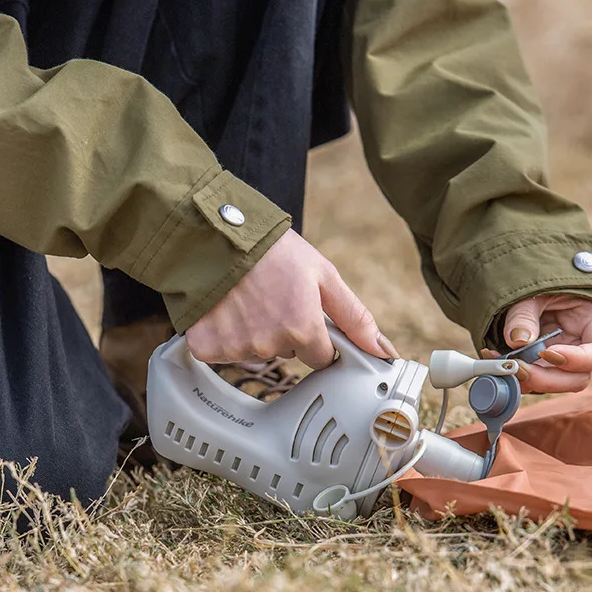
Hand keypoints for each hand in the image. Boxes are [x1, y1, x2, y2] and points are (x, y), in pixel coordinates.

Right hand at [185, 229, 399, 369]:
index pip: (321, 358)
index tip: (302, 313)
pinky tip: (224, 309)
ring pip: (255, 353)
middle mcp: (271, 345)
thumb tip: (385, 352)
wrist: (217, 233)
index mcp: (303, 330)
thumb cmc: (272, 250)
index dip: (315, 336)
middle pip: (287, 355)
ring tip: (247, 298)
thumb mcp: (323, 275)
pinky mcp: (207, 346)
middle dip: (283, 332)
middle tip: (272, 297)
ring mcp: (237, 348)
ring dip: (252, 333)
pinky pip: (222, 352)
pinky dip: (222, 335)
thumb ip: (355, 317)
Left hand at [481, 294, 591, 393]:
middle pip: (577, 379)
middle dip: (546, 379)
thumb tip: (517, 341)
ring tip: (497, 363)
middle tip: (518, 368)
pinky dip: (512, 374)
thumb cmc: (543, 284)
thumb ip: (526, 313)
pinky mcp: (542, 366)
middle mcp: (584, 349)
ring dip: (525, 379)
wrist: (532, 282)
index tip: (547, 353)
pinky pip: (532, 378)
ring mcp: (563, 361)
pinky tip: (493, 360)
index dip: (578, 360)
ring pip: (552, 384)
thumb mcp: (536, 290)